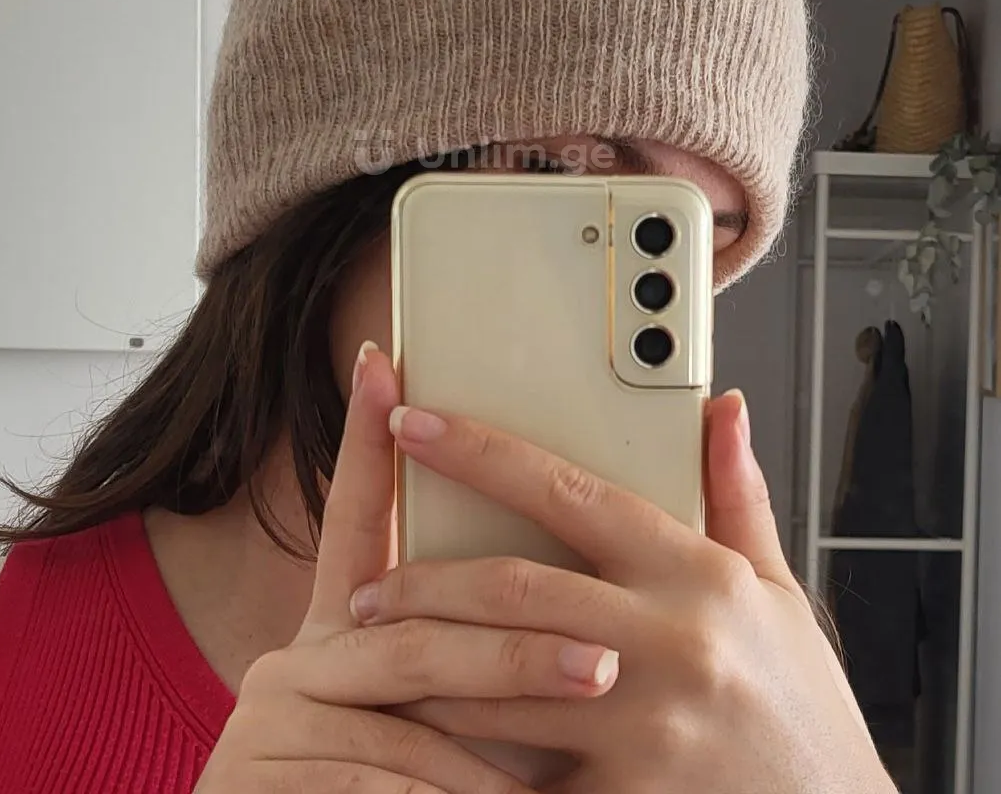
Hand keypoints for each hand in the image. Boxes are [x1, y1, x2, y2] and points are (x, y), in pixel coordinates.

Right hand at [196, 347, 618, 793]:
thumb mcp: (439, 726)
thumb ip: (484, 655)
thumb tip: (575, 586)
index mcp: (344, 632)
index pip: (356, 518)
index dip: (362, 438)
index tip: (380, 363)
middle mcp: (298, 659)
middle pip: (418, 631)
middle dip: (516, 653)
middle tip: (604, 666)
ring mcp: (271, 716)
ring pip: (409, 723)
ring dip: (496, 760)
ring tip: (568, 776)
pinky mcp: (256, 775)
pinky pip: (380, 787)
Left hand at [356, 391, 894, 793]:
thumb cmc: (800, 708)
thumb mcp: (779, 593)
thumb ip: (737, 496)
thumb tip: (721, 408)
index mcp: (697, 574)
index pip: (567, 491)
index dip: (481, 451)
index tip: (415, 422)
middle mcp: (669, 641)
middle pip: (512, 589)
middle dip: (423, 582)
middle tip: (366, 587)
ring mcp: (646, 726)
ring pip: (497, 682)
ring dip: (425, 669)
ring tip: (375, 657)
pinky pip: (518, 771)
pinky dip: (463, 756)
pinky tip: (422, 744)